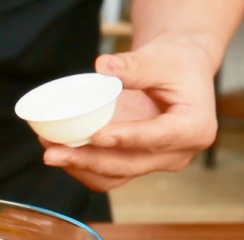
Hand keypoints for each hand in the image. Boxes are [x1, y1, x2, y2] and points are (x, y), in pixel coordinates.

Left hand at [40, 36, 217, 190]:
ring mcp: (154, 163)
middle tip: (52, 153)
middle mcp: (176, 154)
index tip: (97, 136)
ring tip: (49, 151)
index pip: (159, 138)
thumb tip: (103, 65)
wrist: (178, 73)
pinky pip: (105, 174)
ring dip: (78, 167)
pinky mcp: (135, 164)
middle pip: (129, 165)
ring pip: (113, 176)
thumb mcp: (161, 58)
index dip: (128, 138)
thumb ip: (135, 65)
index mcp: (194, 128)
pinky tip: (58, 151)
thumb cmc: (175, 63)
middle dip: (88, 161)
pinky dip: (81, 165)